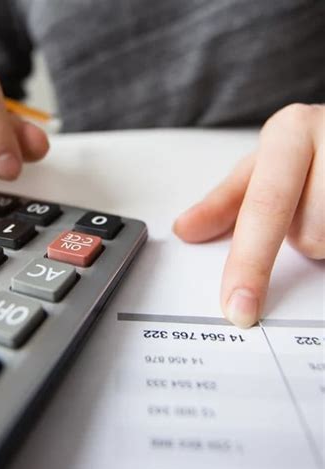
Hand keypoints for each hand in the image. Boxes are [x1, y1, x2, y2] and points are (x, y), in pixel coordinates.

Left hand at [173, 104, 323, 327]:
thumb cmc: (307, 149)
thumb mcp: (262, 167)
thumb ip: (223, 202)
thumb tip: (185, 231)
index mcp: (290, 134)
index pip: (263, 209)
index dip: (249, 263)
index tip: (239, 306)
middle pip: (309, 235)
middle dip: (304, 237)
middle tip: (305, 214)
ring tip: (324, 205)